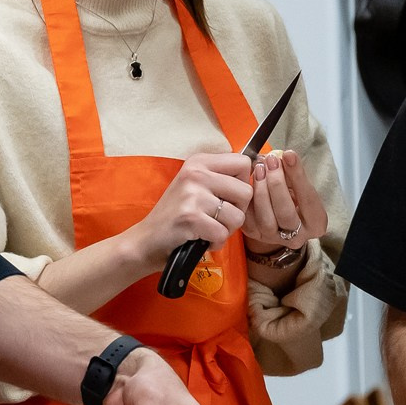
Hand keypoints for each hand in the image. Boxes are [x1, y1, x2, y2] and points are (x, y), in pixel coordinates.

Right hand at [122, 153, 256, 269]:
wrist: (146, 240)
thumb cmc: (176, 215)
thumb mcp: (195, 186)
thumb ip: (221, 178)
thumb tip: (259, 170)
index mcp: (199, 161)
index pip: (243, 163)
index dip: (242, 184)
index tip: (227, 197)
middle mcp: (195, 173)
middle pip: (246, 191)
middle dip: (237, 211)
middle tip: (218, 218)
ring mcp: (192, 194)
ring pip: (238, 216)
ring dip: (227, 230)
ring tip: (208, 229)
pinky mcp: (190, 217)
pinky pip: (223, 233)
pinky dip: (215, 243)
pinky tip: (202, 239)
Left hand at [244, 150, 328, 255]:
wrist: (279, 213)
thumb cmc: (294, 196)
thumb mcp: (300, 185)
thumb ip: (294, 173)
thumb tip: (284, 156)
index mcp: (316, 223)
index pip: (308, 199)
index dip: (297, 175)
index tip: (289, 154)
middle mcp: (297, 236)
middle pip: (286, 212)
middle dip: (277, 184)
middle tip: (271, 161)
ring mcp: (275, 238)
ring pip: (266, 219)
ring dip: (261, 191)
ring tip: (259, 168)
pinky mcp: (256, 235)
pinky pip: (249, 220)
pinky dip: (248, 200)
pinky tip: (247, 182)